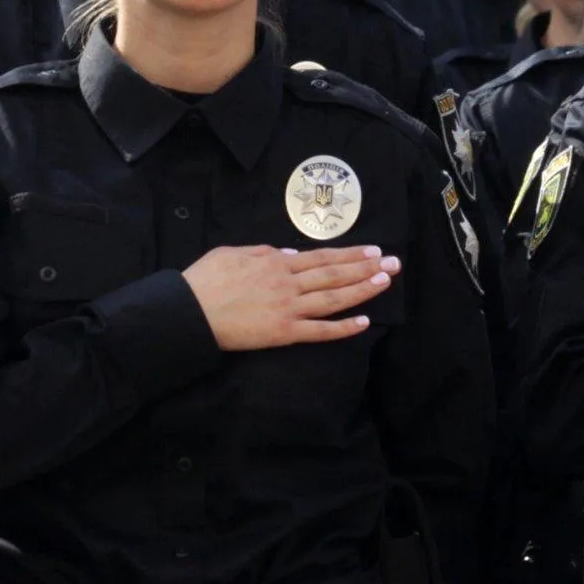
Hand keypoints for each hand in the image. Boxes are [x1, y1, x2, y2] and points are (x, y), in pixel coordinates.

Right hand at [181, 244, 395, 350]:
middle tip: (394, 263)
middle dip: (366, 267)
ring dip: (362, 290)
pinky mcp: (283, 333)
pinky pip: (319, 331)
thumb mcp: (231, 253)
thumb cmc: (204, 280)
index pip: (321, 256)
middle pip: (335, 274)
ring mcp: (288, 308)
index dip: (350, 254)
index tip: (373, 250)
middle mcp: (288, 282)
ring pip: (333, 299)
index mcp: (276, 261)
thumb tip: (288, 252)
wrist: (190, 312)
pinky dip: (342, 328)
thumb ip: (262, 251)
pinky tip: (364, 323)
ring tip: (385, 282)